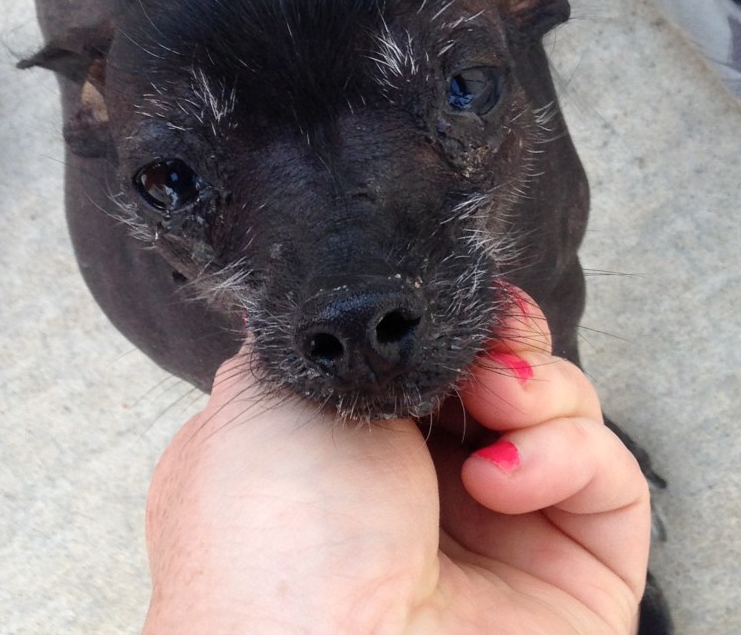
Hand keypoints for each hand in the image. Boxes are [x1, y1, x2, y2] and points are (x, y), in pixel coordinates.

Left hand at [143, 288, 649, 633]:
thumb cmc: (271, 534)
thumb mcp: (260, 398)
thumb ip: (320, 347)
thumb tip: (352, 320)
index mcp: (356, 446)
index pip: (432, 359)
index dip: (457, 320)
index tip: (458, 298)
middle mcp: (430, 486)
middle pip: (506, 374)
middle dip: (507, 339)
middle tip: (485, 345)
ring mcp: (505, 530)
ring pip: (566, 412)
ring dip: (537, 386)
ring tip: (491, 404)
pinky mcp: (575, 572)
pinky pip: (611, 478)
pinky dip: (570, 453)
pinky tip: (501, 479)